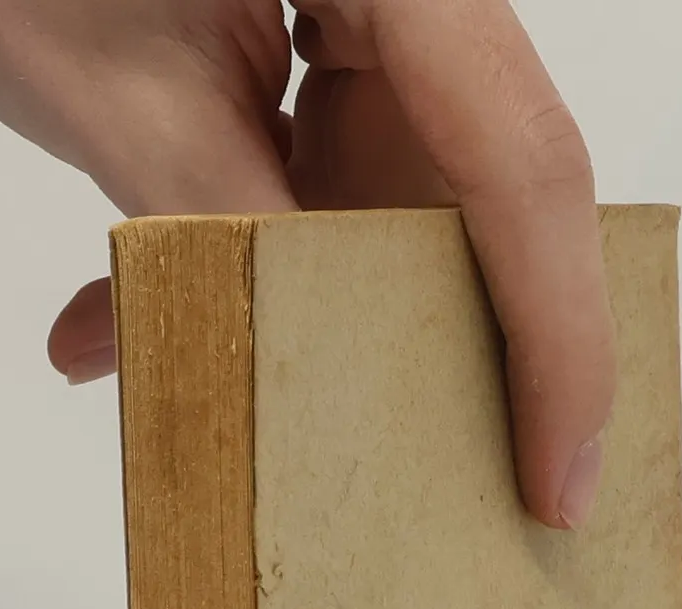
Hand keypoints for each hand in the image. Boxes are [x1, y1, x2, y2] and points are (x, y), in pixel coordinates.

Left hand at [0, 0, 614, 529]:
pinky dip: (240, 257)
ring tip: (267, 416)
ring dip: (315, 315)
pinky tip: (124, 322)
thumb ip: (241, 241)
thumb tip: (326, 382)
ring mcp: (364, 6)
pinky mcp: (311, 37)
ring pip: (399, 198)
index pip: (517, 161)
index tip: (558, 478)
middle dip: (461, 345)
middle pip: (486, 189)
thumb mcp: (123, 103)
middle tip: (478, 486)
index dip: (558, 336)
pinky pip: (317, 174)